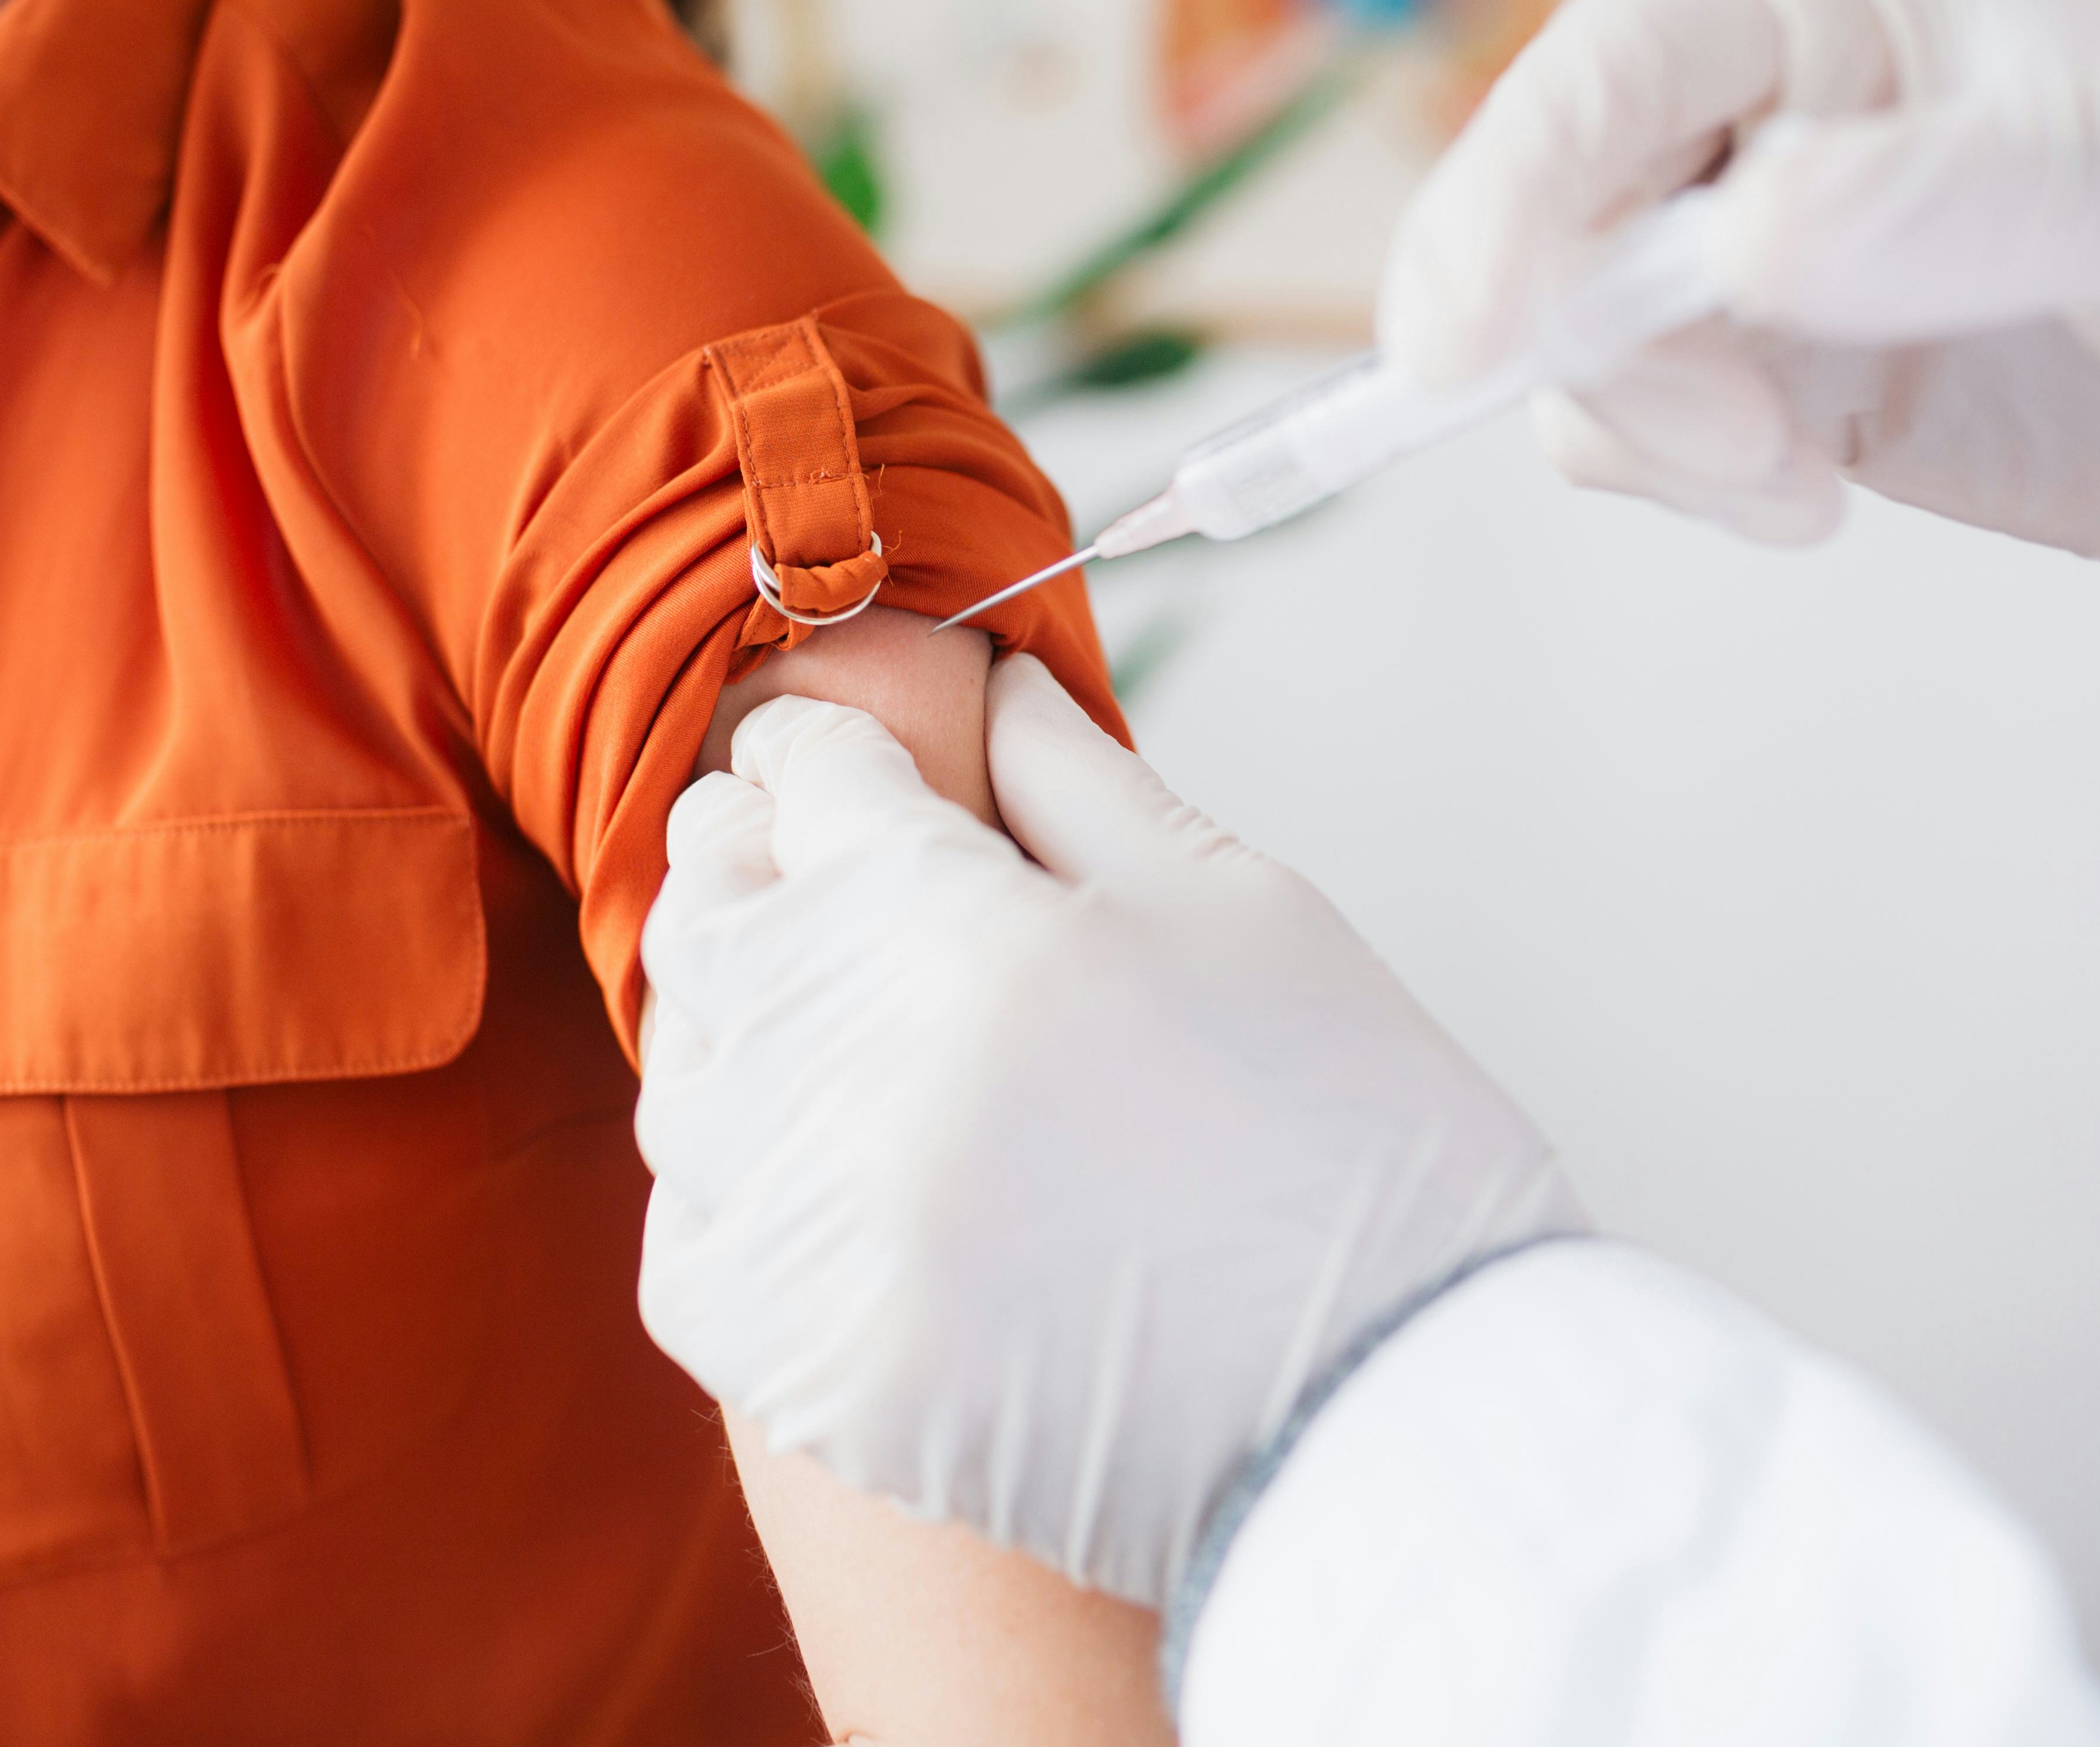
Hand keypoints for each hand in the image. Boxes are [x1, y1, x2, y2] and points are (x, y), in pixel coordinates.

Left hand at [636, 658, 1575, 1608]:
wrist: (1413, 1409)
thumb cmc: (1358, 1141)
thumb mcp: (1243, 908)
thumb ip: (1078, 784)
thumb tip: (990, 690)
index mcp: (959, 930)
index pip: (808, 782)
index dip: (819, 753)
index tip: (831, 761)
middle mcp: (853, 1076)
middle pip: (714, 915)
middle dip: (755, 867)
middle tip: (810, 866)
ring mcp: (817, 1239)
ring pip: (686, 1080)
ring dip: (740, 1029)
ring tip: (825, 1020)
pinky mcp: (812, 1378)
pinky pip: (689, 1250)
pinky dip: (731, 1195)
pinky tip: (815, 1173)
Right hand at [1381, 0, 2099, 606]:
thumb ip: (1957, 198)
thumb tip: (1746, 235)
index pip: (1620, 54)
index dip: (1516, 185)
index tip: (1471, 336)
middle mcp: (1777, 97)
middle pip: (1555, 192)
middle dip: (1579, 330)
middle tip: (1718, 442)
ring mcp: (1758, 241)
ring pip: (1571, 324)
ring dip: (1648, 426)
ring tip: (1797, 482)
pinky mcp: (1766, 369)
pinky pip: (1629, 420)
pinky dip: (1683, 478)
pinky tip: (1808, 498)